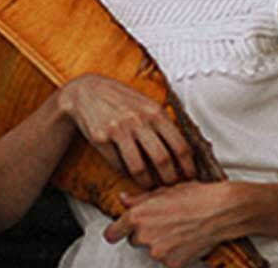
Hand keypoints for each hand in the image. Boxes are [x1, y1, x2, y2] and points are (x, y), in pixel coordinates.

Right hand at [57, 74, 195, 188]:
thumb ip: (163, 123)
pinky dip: (127, 174)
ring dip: (148, 183)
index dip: (188, 166)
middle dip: (170, 179)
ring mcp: (118, 129)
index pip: (179, 145)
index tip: (190, 177)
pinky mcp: (101, 139)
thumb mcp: (146, 104)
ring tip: (150, 185)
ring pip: (140, 168)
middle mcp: (138, 120)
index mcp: (154, 111)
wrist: (87, 91)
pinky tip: (131, 174)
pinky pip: (119, 165)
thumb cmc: (122, 100)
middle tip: (171, 186)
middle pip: (163, 160)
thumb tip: (185, 152)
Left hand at [104, 182, 232, 267]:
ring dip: (159, 243)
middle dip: (143, 233)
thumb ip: (139, 198)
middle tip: (161, 222)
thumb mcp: (164, 190)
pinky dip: (173, 253)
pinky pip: (167, 260)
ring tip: (177, 228)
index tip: (116, 232)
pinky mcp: (172, 264)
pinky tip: (184, 239)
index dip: (115, 232)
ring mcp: (158, 253)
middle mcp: (144, 236)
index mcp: (138, 216)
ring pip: (151, 250)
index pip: (112, 233)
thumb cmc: (194, 196)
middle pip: (134, 240)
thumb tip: (124, 199)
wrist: (219, 211)